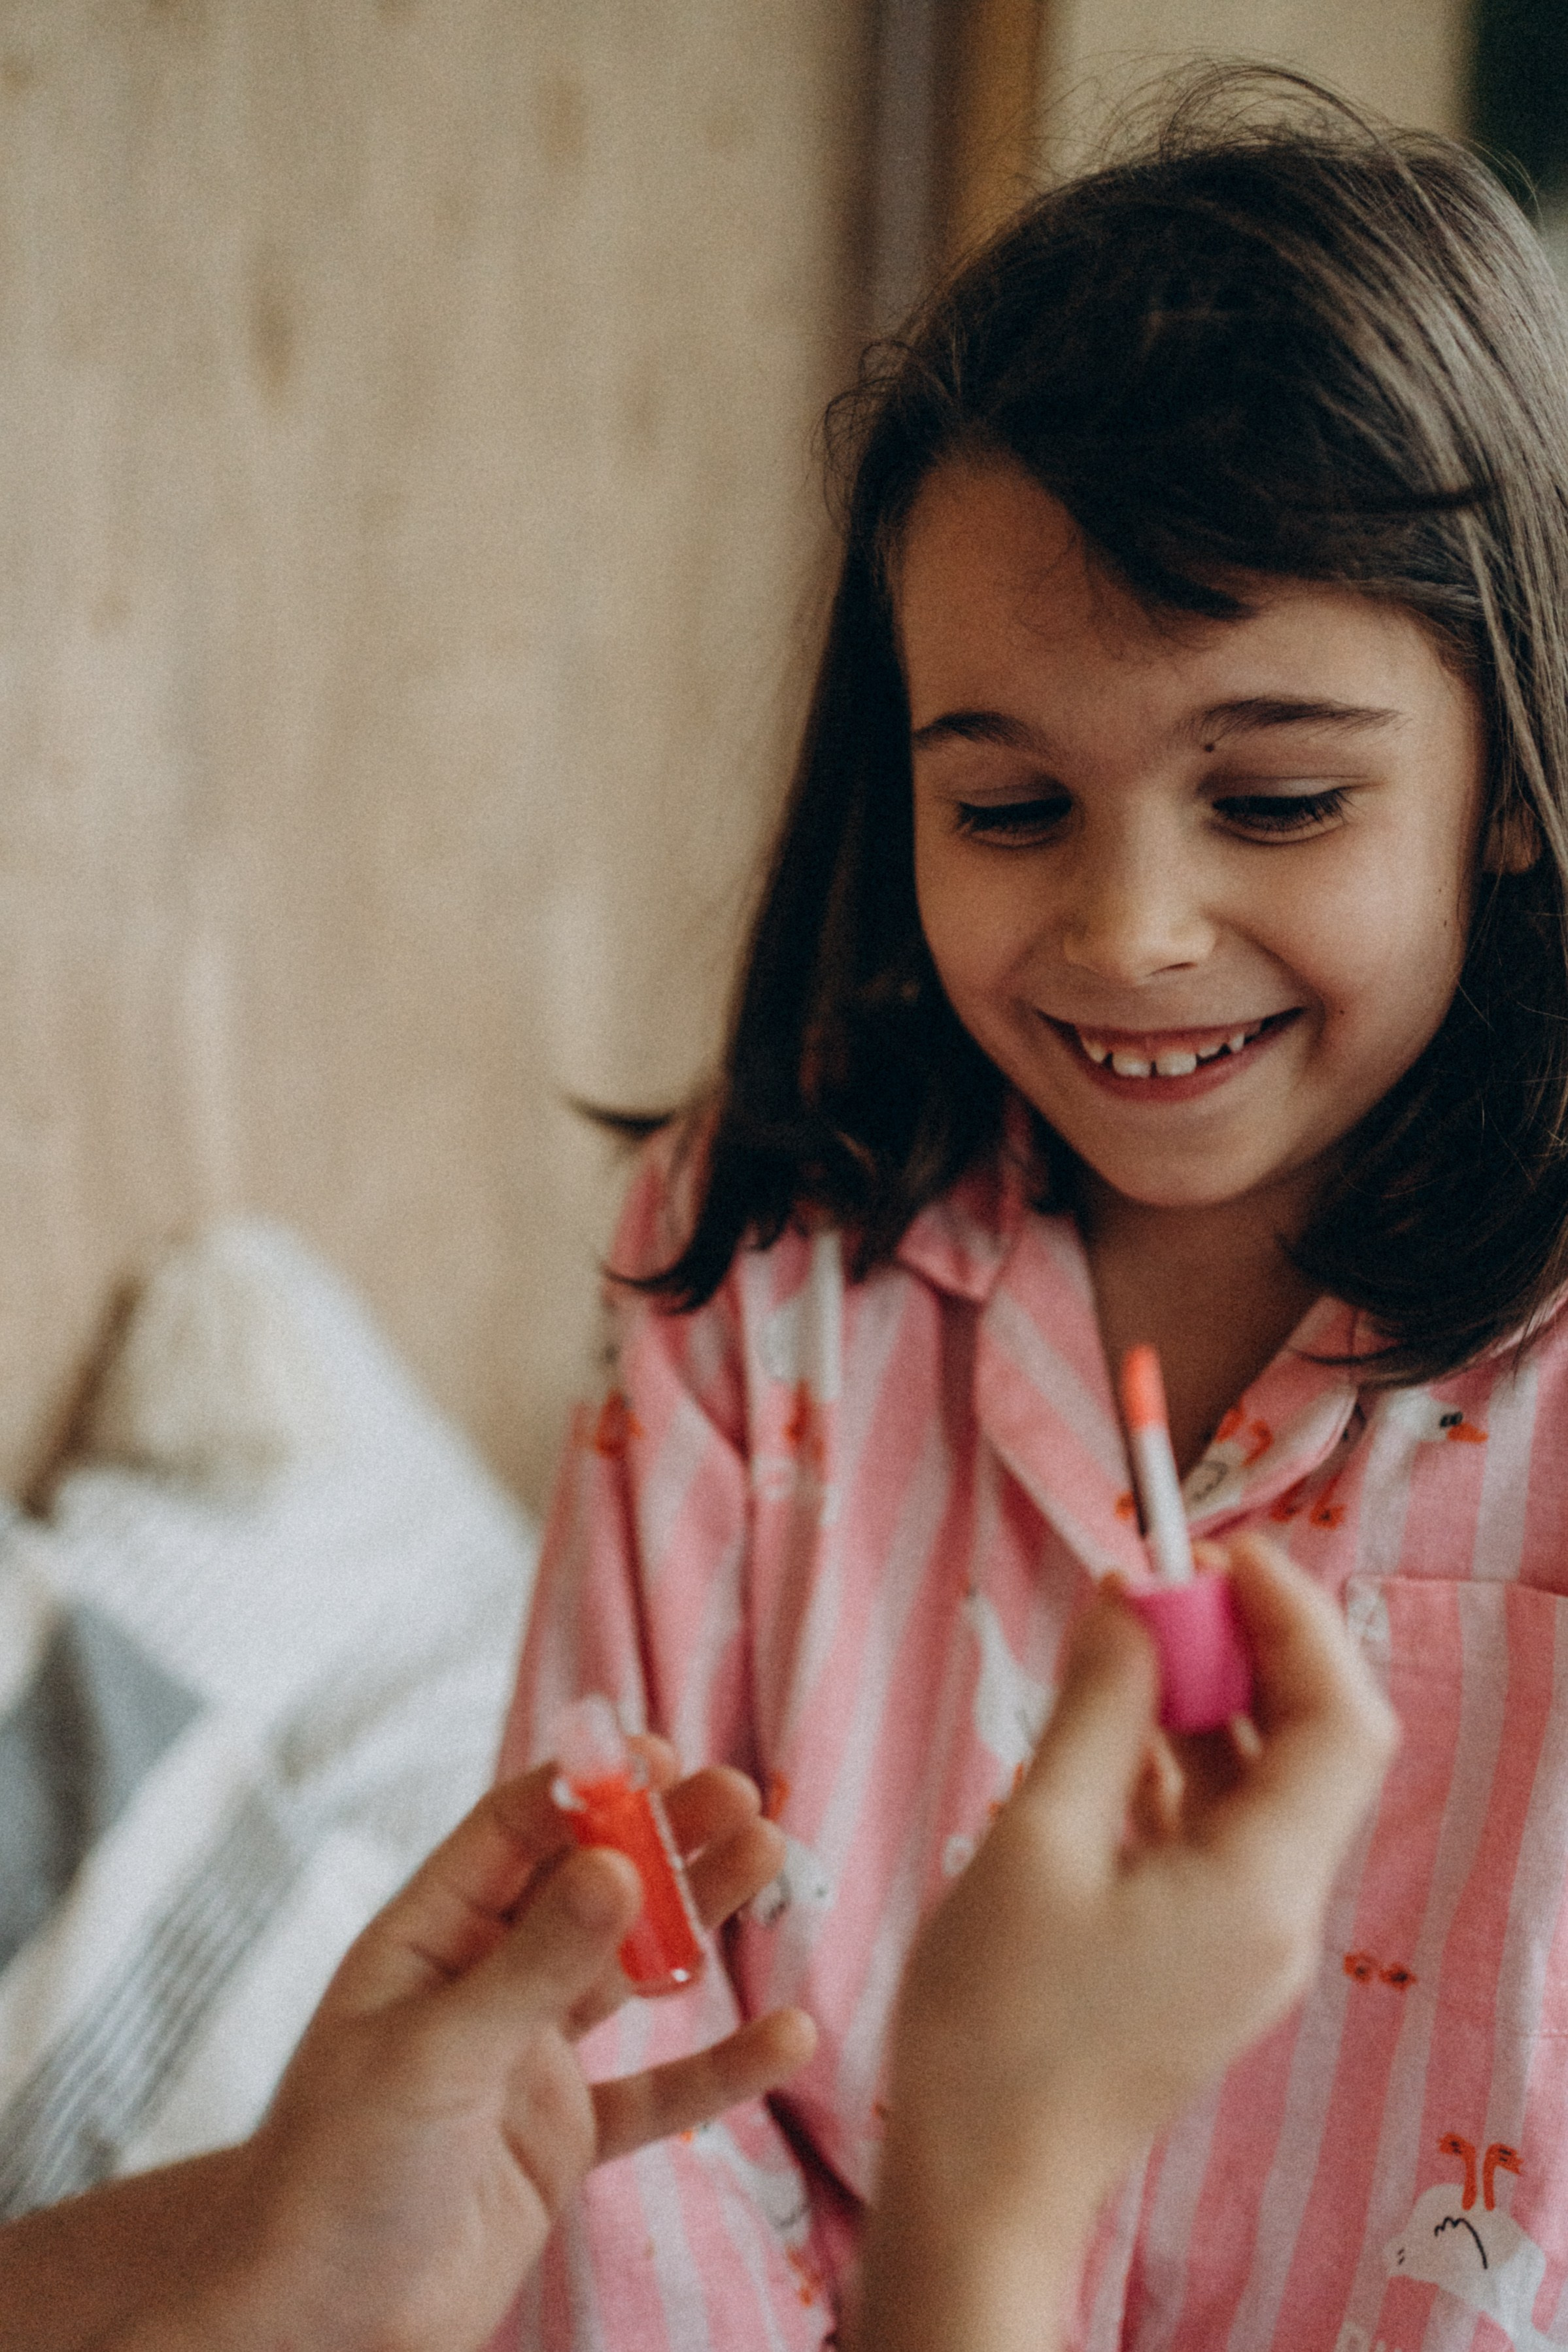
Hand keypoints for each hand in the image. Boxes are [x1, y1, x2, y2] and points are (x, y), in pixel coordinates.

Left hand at [128, 1747, 812, 2351]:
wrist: (319, 2326)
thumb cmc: (335, 2175)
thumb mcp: (435, 2056)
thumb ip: (534, 1966)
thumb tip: (621, 1865)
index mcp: (427, 1939)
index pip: (513, 1833)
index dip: (587, 1788)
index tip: (661, 1759)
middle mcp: (482, 1982)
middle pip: (587, 1887)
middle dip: (663, 1838)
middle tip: (741, 1796)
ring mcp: (527, 2058)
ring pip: (631, 1969)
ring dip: (700, 1920)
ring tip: (768, 1857)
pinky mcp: (563, 2137)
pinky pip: (656, 2092)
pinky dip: (720, 2065)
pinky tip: (784, 2034)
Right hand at [856, 1536, 1395, 2351]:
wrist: (981, 2186)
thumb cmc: (996, 2022)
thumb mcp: (1036, 1837)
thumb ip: (1099, 1708)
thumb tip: (1131, 1599)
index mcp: (1262, 1887)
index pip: (1339, 1719)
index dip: (1292, 1618)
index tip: (1211, 1552)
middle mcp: (1280, 1916)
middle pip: (1306, 1748)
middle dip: (1241, 1651)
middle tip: (1149, 1593)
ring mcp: (1247, 1947)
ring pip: (1258, 1790)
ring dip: (1199, 1707)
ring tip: (1109, 1650)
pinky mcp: (1206, 1963)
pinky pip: (1215, 1838)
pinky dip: (1170, 1773)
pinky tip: (1096, 1741)